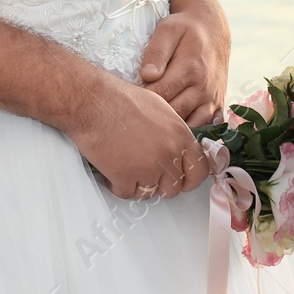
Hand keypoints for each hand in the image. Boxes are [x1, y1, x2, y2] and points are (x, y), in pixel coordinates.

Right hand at [65, 72, 211, 200]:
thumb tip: (177, 148)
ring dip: (139, 185)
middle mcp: (168, 153)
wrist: (93, 102)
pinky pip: (128, 193)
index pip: (200, 169)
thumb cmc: (120, 99)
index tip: (181, 179)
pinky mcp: (125, 177)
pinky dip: (119, 185)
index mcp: (180, 135)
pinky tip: (113, 170)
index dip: (190, 178)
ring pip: (151, 193)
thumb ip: (173, 132)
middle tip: (147, 173)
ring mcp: (148, 167)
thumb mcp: (159, 108)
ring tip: (128, 168)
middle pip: (174, 187)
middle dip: (160, 183)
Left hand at [140, 0, 231, 126]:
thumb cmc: (185, 29)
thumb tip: (147, 75)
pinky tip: (174, 130)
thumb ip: (156, 52)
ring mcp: (212, 100)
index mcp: (190, 69)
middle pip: (174, 115)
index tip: (129, 100)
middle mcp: (204, 88)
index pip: (160, 95)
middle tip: (136, 116)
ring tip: (153, 126)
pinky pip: (204, 129)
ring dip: (172, 129)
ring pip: (190, 127)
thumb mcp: (168, 30)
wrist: (213, 31)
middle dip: (154, 118)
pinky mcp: (217, 107)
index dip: (142, 100)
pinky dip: (190, 133)